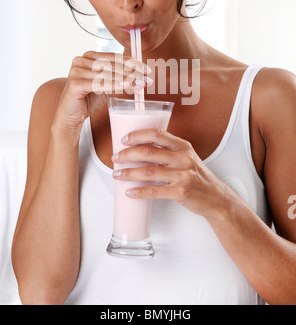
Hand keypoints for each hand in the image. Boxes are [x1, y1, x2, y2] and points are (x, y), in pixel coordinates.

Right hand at [52, 51, 151, 133]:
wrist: (71, 116)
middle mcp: (81, 60)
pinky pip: (99, 84)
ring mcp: (76, 71)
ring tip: (141, 84)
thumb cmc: (88, 99)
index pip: (114, 56)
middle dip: (132, 71)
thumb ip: (118, 75)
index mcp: (89, 56)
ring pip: (107, 74)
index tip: (147, 70)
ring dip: (126, 79)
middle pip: (112, 64)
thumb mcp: (106, 83)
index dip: (132, 62)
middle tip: (147, 78)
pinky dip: (114, 85)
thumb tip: (141, 72)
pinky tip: (126, 86)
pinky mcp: (75, 84)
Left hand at [112, 128, 230, 218]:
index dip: (138, 135)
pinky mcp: (181, 192)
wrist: (216, 198)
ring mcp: (182, 175)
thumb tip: (139, 150)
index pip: (157, 134)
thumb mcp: (186, 157)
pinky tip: (130, 191)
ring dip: (129, 173)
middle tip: (115, 158)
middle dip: (128, 154)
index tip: (124, 139)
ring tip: (117, 174)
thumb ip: (168, 151)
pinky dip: (140, 191)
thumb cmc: (197, 177)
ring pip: (149, 171)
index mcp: (182, 146)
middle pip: (149, 152)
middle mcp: (183, 158)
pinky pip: (155, 191)